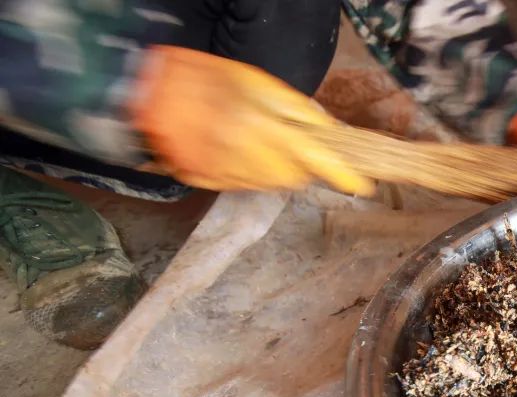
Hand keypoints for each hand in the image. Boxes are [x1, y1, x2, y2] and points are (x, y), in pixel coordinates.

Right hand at [129, 45, 371, 194]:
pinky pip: (240, 185)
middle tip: (284, 143)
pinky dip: (245, 172)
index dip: (340, 174)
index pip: (313, 156)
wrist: (142, 87)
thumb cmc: (202, 77)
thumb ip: (292, 109)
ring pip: (267, 185)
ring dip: (271, 170)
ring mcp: (220, 168)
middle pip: (292, 177)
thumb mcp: (255, 81)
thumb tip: (325, 130)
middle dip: (298, 166)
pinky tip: (232, 150)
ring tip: (253, 142)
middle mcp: (241, 152)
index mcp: (258, 123)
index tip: (361, 187)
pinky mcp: (203, 179)